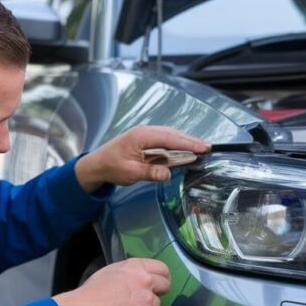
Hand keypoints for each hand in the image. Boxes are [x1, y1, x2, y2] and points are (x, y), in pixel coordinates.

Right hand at [52, 258, 170, 305]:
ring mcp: (147, 298)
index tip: (159, 283)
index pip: (162, 269)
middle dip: (159, 291)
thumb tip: (140, 277)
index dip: (162, 277)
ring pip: (156, 303)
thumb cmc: (93, 290)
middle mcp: (145, 280)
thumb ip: (131, 272)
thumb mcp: (113, 270)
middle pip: (166, 285)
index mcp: (137, 266)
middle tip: (146, 297)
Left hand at [74, 126, 210, 191]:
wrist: (96, 164)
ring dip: (185, 142)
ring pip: (171, 136)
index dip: (188, 143)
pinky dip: (177, 144)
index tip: (203, 148)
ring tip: (201, 148)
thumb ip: (150, 172)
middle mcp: (145, 132)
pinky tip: (185, 149)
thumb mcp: (130, 173)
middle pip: (173, 134)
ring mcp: (146, 134)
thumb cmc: (111, 167)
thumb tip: (167, 174)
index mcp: (142, 137)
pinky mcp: (146, 140)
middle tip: (208, 148)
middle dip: (191, 141)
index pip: (170, 138)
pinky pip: (165, 140)